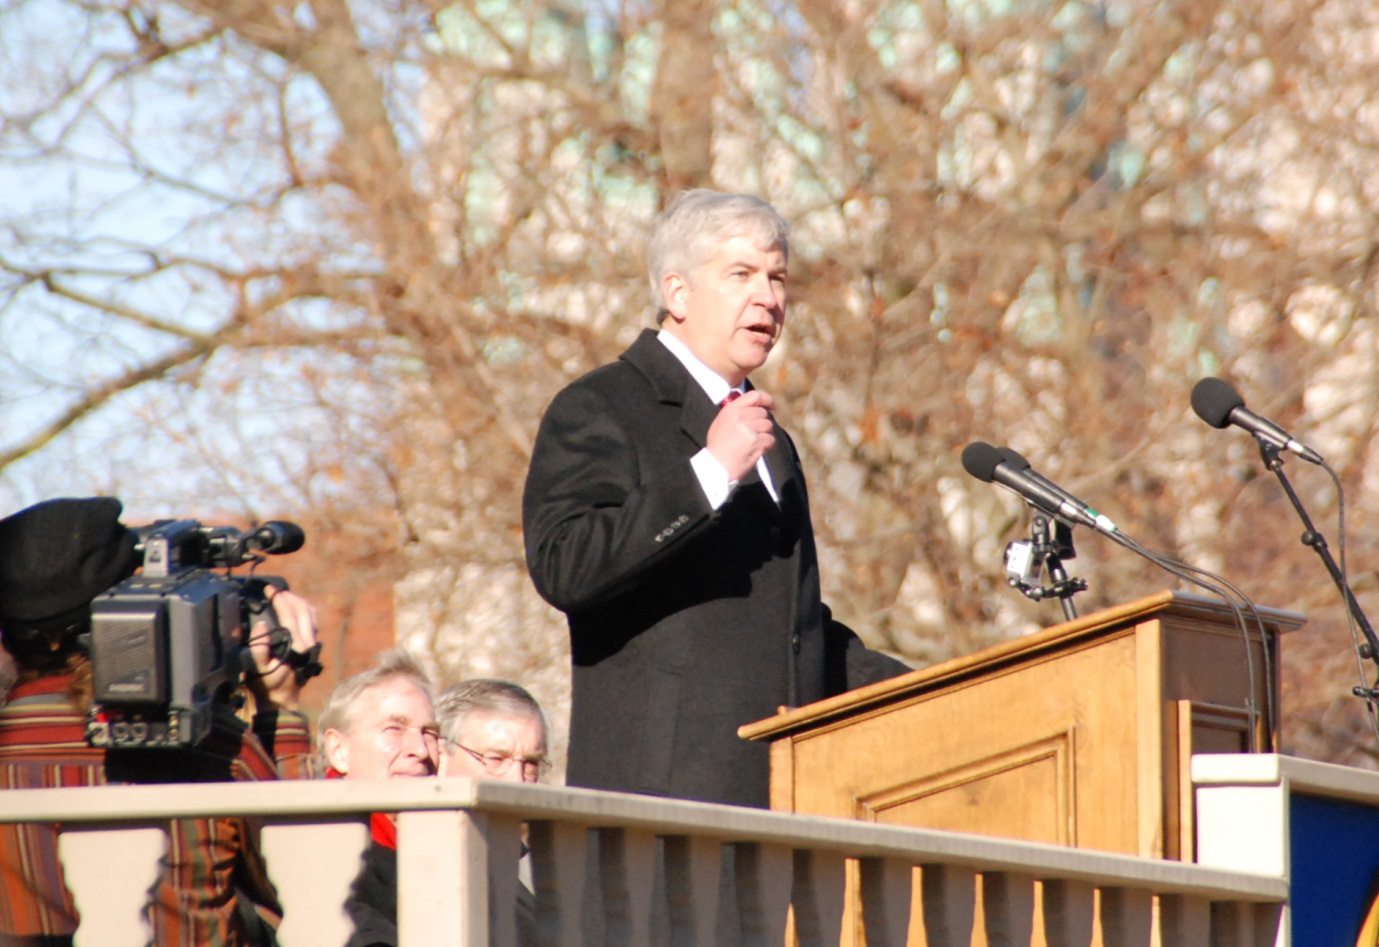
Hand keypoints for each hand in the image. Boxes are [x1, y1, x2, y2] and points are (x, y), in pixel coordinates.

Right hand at [246, 587, 318, 712]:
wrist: (283, 700)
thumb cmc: (268, 684)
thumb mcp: (258, 669)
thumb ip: (259, 648)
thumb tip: (260, 625)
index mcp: (296, 646)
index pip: (290, 615)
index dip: (279, 600)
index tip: (269, 590)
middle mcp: (308, 642)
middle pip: (303, 611)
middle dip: (289, 597)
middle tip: (275, 590)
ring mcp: (313, 643)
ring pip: (311, 614)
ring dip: (298, 601)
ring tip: (284, 595)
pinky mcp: (313, 645)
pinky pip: (312, 621)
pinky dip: (304, 610)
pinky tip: (295, 607)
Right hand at [706, 389, 775, 481]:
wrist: (716, 465)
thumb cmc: (718, 446)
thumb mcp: (721, 422)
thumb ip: (736, 412)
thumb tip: (754, 408)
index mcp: (731, 409)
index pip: (754, 396)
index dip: (767, 400)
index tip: (771, 405)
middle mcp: (740, 416)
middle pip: (763, 413)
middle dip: (762, 423)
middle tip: (756, 433)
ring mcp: (749, 428)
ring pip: (768, 426)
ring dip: (764, 435)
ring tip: (753, 443)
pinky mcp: (756, 441)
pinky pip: (770, 439)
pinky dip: (766, 445)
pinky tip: (756, 450)